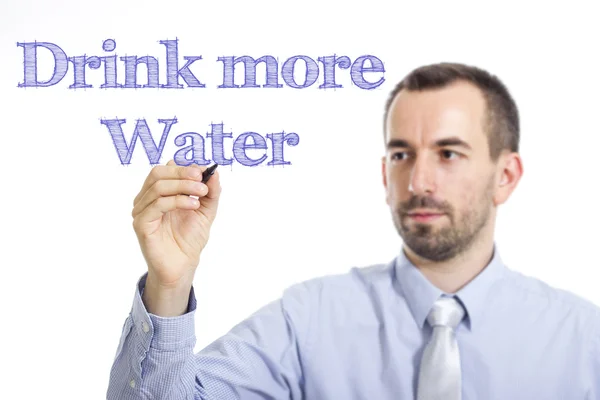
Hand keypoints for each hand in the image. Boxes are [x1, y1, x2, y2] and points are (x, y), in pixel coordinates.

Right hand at [131, 159, 220, 288]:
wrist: (183, 265)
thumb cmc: (189, 239)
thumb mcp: (205, 211)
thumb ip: (210, 192)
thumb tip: (214, 173)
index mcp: (158, 193)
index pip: (165, 169)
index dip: (185, 167)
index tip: (204, 171)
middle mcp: (146, 199)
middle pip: (158, 174)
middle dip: (182, 173)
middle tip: (201, 177)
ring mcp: (141, 211)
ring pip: (158, 187)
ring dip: (183, 186)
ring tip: (202, 193)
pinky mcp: (142, 224)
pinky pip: (157, 205)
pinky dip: (177, 201)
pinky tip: (193, 205)